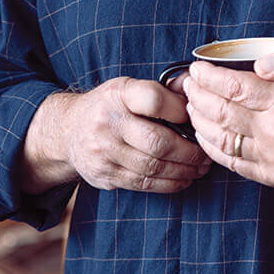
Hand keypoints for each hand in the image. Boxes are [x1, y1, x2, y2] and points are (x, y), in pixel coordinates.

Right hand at [23, 76, 209, 193]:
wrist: (67, 131)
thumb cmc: (109, 106)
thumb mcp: (127, 88)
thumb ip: (160, 92)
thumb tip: (197, 94)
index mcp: (117, 94)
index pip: (153, 100)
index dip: (180, 110)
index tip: (195, 117)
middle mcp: (107, 123)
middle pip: (158, 142)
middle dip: (190, 151)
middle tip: (206, 154)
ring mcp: (104, 152)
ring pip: (153, 167)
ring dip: (184, 171)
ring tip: (201, 168)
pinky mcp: (105, 175)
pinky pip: (143, 184)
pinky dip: (169, 184)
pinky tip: (183, 179)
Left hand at [182, 49, 273, 187]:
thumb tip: (258, 64)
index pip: (234, 87)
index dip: (209, 77)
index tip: (197, 69)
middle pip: (221, 112)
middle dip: (197, 96)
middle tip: (187, 84)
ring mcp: (273, 158)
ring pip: (221, 139)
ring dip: (199, 121)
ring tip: (190, 105)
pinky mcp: (273, 176)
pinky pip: (232, 162)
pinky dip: (212, 147)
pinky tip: (205, 133)